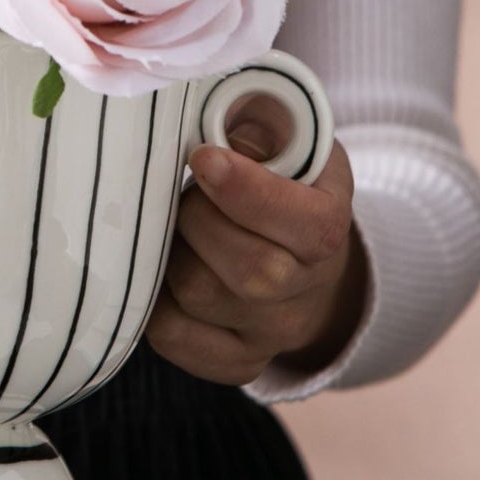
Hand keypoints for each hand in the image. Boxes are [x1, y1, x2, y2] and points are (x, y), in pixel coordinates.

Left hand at [145, 102, 367, 385]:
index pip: (306, 225)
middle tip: (184, 193)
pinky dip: (152, 300)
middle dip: (199, 220)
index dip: (248, 193)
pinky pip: (174, 337)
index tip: (202, 157)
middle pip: (251, 270)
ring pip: (199, 297)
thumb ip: (256, 121)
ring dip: (169, 253)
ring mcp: (272, 332)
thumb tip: (208, 120)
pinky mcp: (233, 359)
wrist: (299, 256)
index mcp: (328, 225)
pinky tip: (159, 269)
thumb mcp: (283, 137)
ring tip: (173, 228)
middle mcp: (308, 290)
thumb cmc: (277, 180)